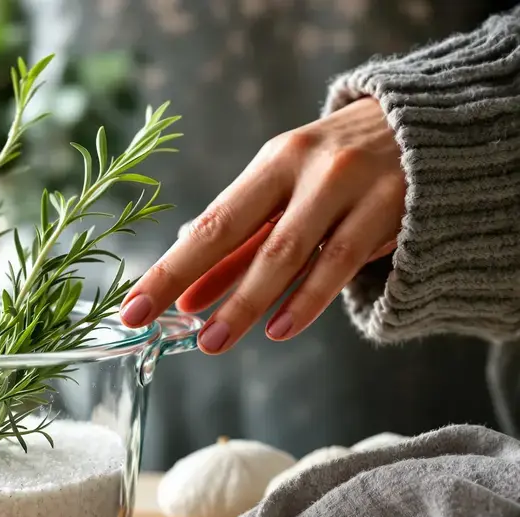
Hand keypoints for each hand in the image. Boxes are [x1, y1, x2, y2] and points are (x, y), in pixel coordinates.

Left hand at [119, 97, 405, 353]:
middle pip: (236, 234)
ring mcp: (349, 187)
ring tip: (214, 341)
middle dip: (190, 282)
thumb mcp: (289, 189)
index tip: (132, 307)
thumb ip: (243, 241)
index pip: (210, 224)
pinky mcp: (390, 208)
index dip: (169, 268)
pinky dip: (308, 299)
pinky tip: (279, 328)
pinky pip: (341, 262)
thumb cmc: (344, 165)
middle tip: (156, 327)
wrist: (433, 127)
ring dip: (248, 301)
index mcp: (272, 162)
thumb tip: (188, 289)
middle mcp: (305, 168)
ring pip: (289, 254)